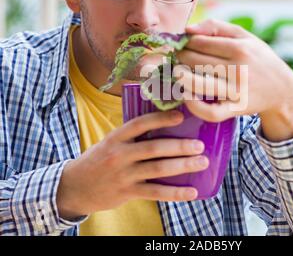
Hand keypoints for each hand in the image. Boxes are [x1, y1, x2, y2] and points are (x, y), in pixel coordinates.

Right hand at [56, 111, 207, 219]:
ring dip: (182, 166)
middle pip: (154, 148)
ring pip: (157, 170)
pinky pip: (155, 192)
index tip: (181, 116)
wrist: (74, 187)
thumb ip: (132, 137)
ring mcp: (123, 175)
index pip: (140, 123)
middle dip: (179, 146)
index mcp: (115, 137)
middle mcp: (119, 155)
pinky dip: (175, 193)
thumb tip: (165, 128)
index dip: (160, 119)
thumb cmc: (98, 160)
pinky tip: (191, 192)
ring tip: (201, 163)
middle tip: (199, 145)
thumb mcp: (110, 142)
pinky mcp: (127, 193)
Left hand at [175, 19, 292, 140]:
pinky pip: (210, 112)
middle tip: (179, 58)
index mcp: (239, 48)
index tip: (182, 45)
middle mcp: (238, 69)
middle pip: (195, 61)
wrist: (281, 89)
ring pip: (199, 84)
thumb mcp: (244, 36)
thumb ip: (216, 27)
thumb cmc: (257, 59)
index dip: (185, 43)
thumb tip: (187, 29)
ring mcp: (236, 91)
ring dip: (182, 78)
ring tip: (179, 73)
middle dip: (181, 58)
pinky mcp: (235, 109)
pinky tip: (188, 95)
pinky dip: (194, 105)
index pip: (199, 42)